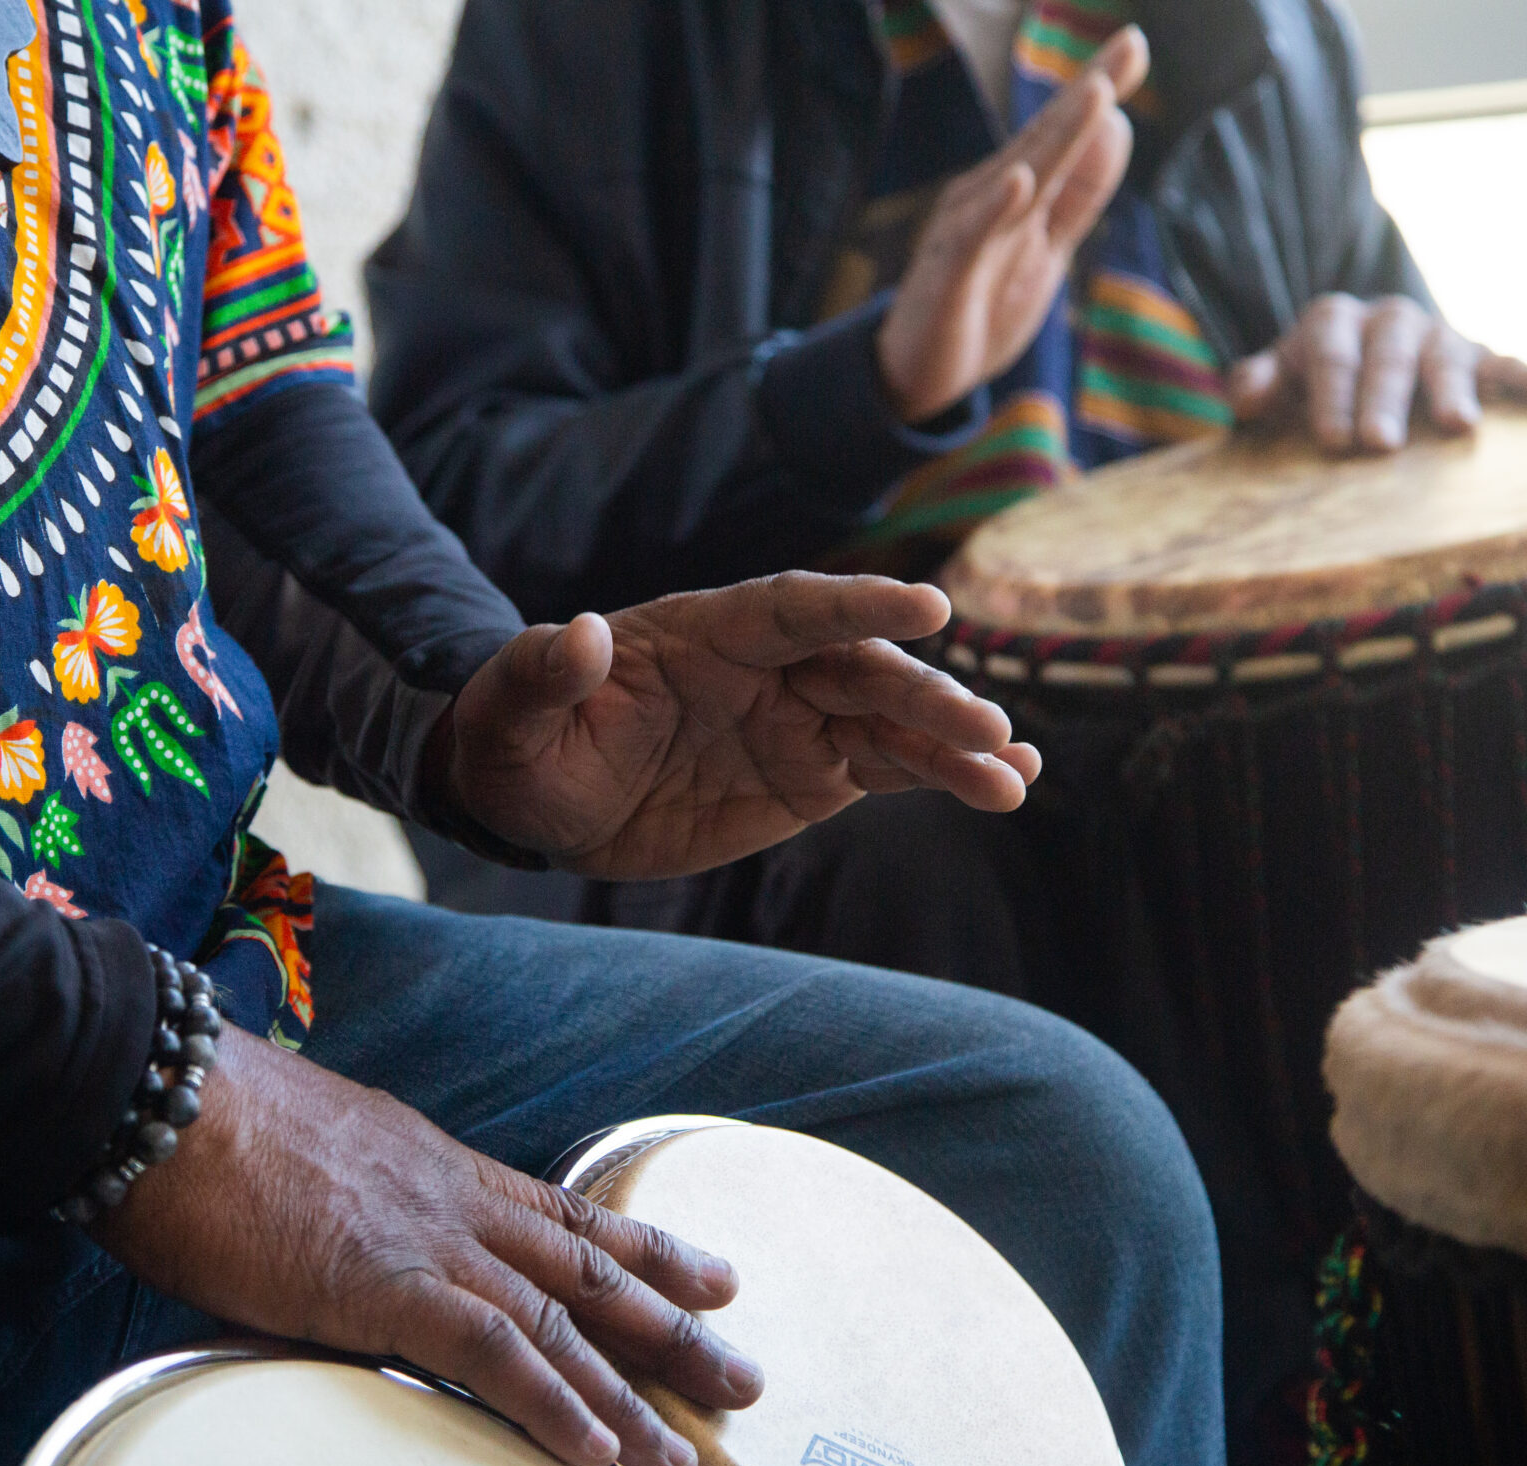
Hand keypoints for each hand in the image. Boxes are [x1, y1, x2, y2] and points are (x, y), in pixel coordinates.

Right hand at [94, 1026, 761, 1465]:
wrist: (162, 1090)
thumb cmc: (207, 1123)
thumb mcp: (314, 1154)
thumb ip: (357, 1196)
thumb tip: (353, 1231)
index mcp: (440, 1168)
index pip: (567, 1214)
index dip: (648, 1249)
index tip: (714, 1277)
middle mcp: (456, 1201)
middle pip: (591, 1270)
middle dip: (675, 1328)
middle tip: (746, 1378)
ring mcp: (428, 1242)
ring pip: (561, 1323)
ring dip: (632, 1394)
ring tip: (689, 1457)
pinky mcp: (385, 1284)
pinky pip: (491, 1351)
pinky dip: (550, 1400)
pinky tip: (596, 1446)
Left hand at [439, 573, 1042, 879]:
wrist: (542, 798)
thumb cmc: (521, 743)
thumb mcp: (511, 712)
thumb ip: (544, 671)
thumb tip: (576, 633)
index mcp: (708, 631)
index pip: (794, 607)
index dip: (858, 606)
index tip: (926, 606)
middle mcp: (769, 667)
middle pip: (863, 669)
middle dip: (927, 697)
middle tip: (987, 731)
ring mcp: (799, 718)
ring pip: (893, 722)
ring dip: (958, 745)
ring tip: (1016, 774)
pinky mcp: (815, 774)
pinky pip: (893, 768)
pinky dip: (949, 777)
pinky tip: (1007, 788)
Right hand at [874, 26, 1147, 424]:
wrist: (918, 372)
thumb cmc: (981, 304)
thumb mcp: (1047, 247)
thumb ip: (1080, 194)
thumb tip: (1117, 124)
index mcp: (1018, 193)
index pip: (1065, 137)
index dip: (1100, 92)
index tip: (1136, 44)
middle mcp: (990, 198)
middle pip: (1046, 140)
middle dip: (1089, 93)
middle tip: (1130, 44)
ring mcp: (967, 233)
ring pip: (1018, 177)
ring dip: (1056, 135)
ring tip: (1097, 93)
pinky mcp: (948, 275)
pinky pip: (973, 238)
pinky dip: (995, 209)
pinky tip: (1020, 181)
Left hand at [1228, 294, 1526, 452]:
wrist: (1351, 364)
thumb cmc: (1305, 388)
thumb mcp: (1273, 386)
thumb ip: (1256, 385)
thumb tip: (1246, 393)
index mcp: (1332, 321)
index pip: (1331, 354)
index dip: (1331, 396)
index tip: (1331, 439)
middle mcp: (1387, 320)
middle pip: (1388, 356)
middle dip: (1385, 400)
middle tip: (1380, 445)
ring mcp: (1435, 335)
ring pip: (1445, 356)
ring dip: (1452, 389)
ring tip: (1459, 426)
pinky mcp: (1475, 356)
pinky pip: (1501, 361)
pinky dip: (1524, 371)